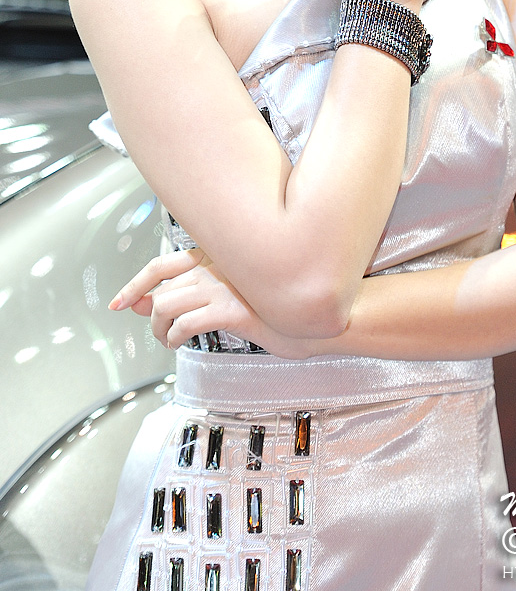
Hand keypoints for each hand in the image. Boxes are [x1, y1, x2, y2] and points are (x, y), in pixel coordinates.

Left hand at [109, 250, 315, 358]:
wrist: (312, 319)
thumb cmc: (274, 307)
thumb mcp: (226, 297)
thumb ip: (187, 295)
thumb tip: (141, 302)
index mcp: (217, 256)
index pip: (162, 264)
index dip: (135, 284)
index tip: (119, 302)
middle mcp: (217, 266)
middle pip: (161, 289)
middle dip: (146, 313)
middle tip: (153, 331)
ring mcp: (224, 286)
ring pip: (166, 306)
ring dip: (158, 329)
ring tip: (167, 340)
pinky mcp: (231, 309)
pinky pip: (185, 324)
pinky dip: (173, 337)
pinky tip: (179, 343)